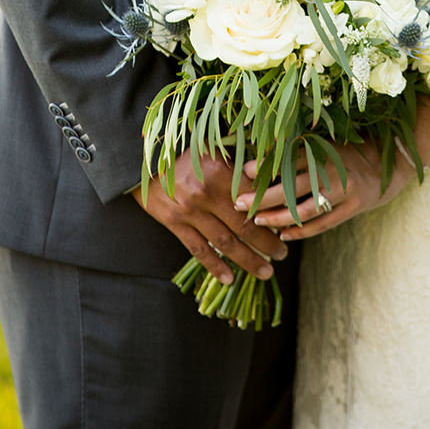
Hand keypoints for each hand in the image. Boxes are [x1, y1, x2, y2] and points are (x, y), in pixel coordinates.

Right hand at [133, 152, 287, 283]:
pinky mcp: (174, 224)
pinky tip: (229, 280)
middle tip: (283, 254)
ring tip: (266, 272)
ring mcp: (189, 211)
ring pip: (225, 242)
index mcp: (219, 170)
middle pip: (243, 225)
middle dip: (267, 242)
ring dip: (248, 260)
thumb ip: (239, 163)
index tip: (287, 223)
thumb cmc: (184, 151)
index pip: (253, 197)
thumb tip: (270, 172)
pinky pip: (198, 250)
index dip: (272, 212)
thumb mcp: (213, 148)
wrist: (142, 160)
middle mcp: (206, 193)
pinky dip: (215, 267)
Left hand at [235, 141, 412, 241]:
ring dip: (278, 216)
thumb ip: (303, 150)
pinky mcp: (354, 207)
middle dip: (263, 196)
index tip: (244, 172)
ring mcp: (344, 191)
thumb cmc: (354, 151)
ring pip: (305, 208)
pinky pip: (323, 223)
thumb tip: (265, 155)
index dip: (266, 166)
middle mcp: (333, 170)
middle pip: (292, 186)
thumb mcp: (330, 143)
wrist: (394, 161)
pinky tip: (284, 235)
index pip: (290, 159)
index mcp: (325, 150)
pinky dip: (302, 230)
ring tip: (257, 221)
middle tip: (239, 203)